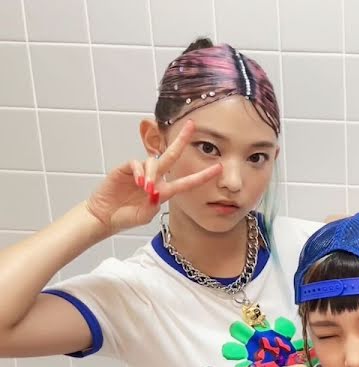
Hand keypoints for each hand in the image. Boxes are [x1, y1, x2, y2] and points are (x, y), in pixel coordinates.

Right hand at [84, 120, 222, 235]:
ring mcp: (141, 172)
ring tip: (145, 188)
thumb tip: (157, 192)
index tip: (219, 168)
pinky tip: (139, 182)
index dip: (203, 175)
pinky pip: (136, 163)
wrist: (105, 216)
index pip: (187, 182)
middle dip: (182, 140)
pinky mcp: (126, 168)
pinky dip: (139, 171)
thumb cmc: (126, 217)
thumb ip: (153, 205)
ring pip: (153, 162)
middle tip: (192, 125)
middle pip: (171, 155)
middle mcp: (155, 178)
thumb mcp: (144, 215)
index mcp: (165, 191)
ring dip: (151, 174)